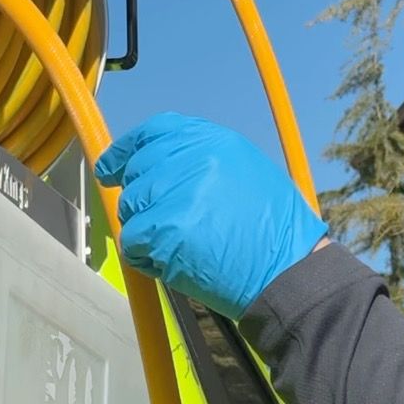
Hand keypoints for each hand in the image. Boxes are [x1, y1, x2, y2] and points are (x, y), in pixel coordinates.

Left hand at [95, 113, 326, 319]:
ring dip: (145, 231)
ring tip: (182, 247)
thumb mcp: (246, 174)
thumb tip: (155, 167)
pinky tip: (173, 263)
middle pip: (137, 172)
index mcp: (215, 141)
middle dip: (141, 201)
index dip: (127, 149)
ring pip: (131, 208)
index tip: (111, 167)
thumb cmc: (274, 234)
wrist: (291, 273)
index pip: (155, 131)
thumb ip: (202, 162)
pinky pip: (132, 240)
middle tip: (164, 225)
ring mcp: (176, 192)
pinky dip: (144, 257)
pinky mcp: (165, 229)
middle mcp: (193, 158)